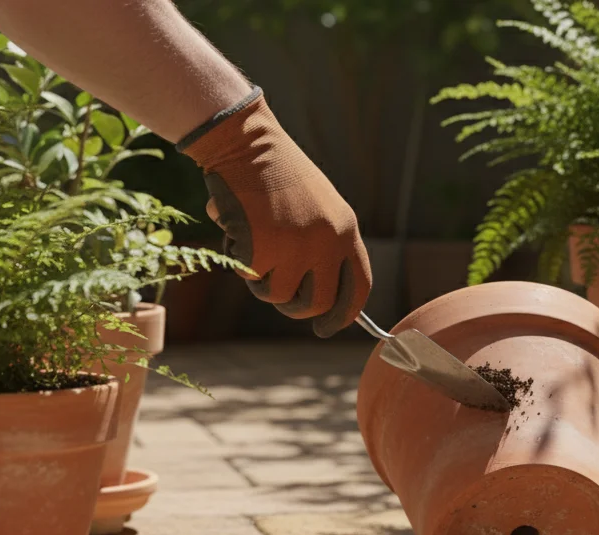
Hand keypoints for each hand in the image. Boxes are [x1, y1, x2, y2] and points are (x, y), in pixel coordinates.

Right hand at [179, 88, 371, 337]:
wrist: (244, 142)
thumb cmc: (276, 174)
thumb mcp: (317, 207)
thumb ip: (326, 246)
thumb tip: (322, 300)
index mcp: (346, 229)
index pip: (359, 287)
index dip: (344, 314)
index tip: (328, 328)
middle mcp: (327, 242)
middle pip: (319, 304)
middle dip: (298, 310)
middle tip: (283, 301)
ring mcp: (296, 247)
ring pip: (280, 296)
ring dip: (263, 281)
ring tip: (255, 246)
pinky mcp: (264, 249)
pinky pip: (252, 277)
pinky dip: (241, 261)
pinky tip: (239, 231)